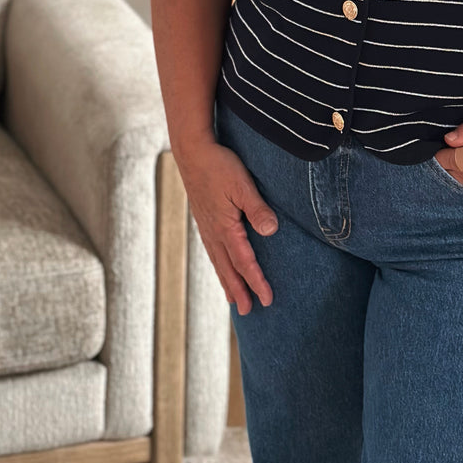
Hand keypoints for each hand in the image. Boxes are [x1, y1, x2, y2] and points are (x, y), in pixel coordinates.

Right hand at [173, 139, 278, 313]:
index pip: (244, 261)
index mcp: (224, 227)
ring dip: (227, 281)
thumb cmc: (219, 165)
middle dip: (239, 290)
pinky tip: (221, 266)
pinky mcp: (203, 219)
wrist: (191, 151)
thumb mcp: (242, 184)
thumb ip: (256, 208)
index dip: (256, 281)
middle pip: (228, 268)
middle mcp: (213, 232)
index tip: (268, 299)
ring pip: (218, 261)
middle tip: (249, 311)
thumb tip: (271, 231)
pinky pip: (212, 250)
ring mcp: (206, 226)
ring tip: (234, 299)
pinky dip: (218, 264)